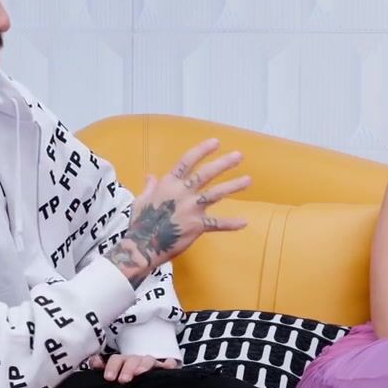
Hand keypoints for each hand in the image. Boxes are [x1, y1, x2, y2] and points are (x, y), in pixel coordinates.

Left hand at [87, 354, 178, 383]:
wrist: (146, 383)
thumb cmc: (125, 378)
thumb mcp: (112, 373)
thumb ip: (101, 368)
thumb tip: (94, 361)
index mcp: (123, 362)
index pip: (116, 359)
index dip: (112, 367)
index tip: (108, 378)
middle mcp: (137, 361)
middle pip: (132, 359)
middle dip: (127, 368)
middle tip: (123, 380)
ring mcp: (151, 364)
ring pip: (148, 360)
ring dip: (144, 365)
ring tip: (140, 374)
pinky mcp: (165, 369)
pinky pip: (169, 364)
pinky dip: (168, 364)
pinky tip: (168, 367)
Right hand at [105, 138, 250, 285]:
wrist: (141, 245)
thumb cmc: (139, 222)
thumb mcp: (140, 200)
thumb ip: (149, 186)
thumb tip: (150, 175)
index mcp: (168, 184)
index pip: (187, 161)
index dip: (202, 151)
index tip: (215, 142)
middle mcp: (182, 192)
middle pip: (206, 174)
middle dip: (223, 163)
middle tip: (239, 155)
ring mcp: (191, 208)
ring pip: (215, 194)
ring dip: (233, 186)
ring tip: (248, 180)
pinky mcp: (196, 225)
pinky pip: (216, 224)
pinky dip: (230, 224)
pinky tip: (244, 222)